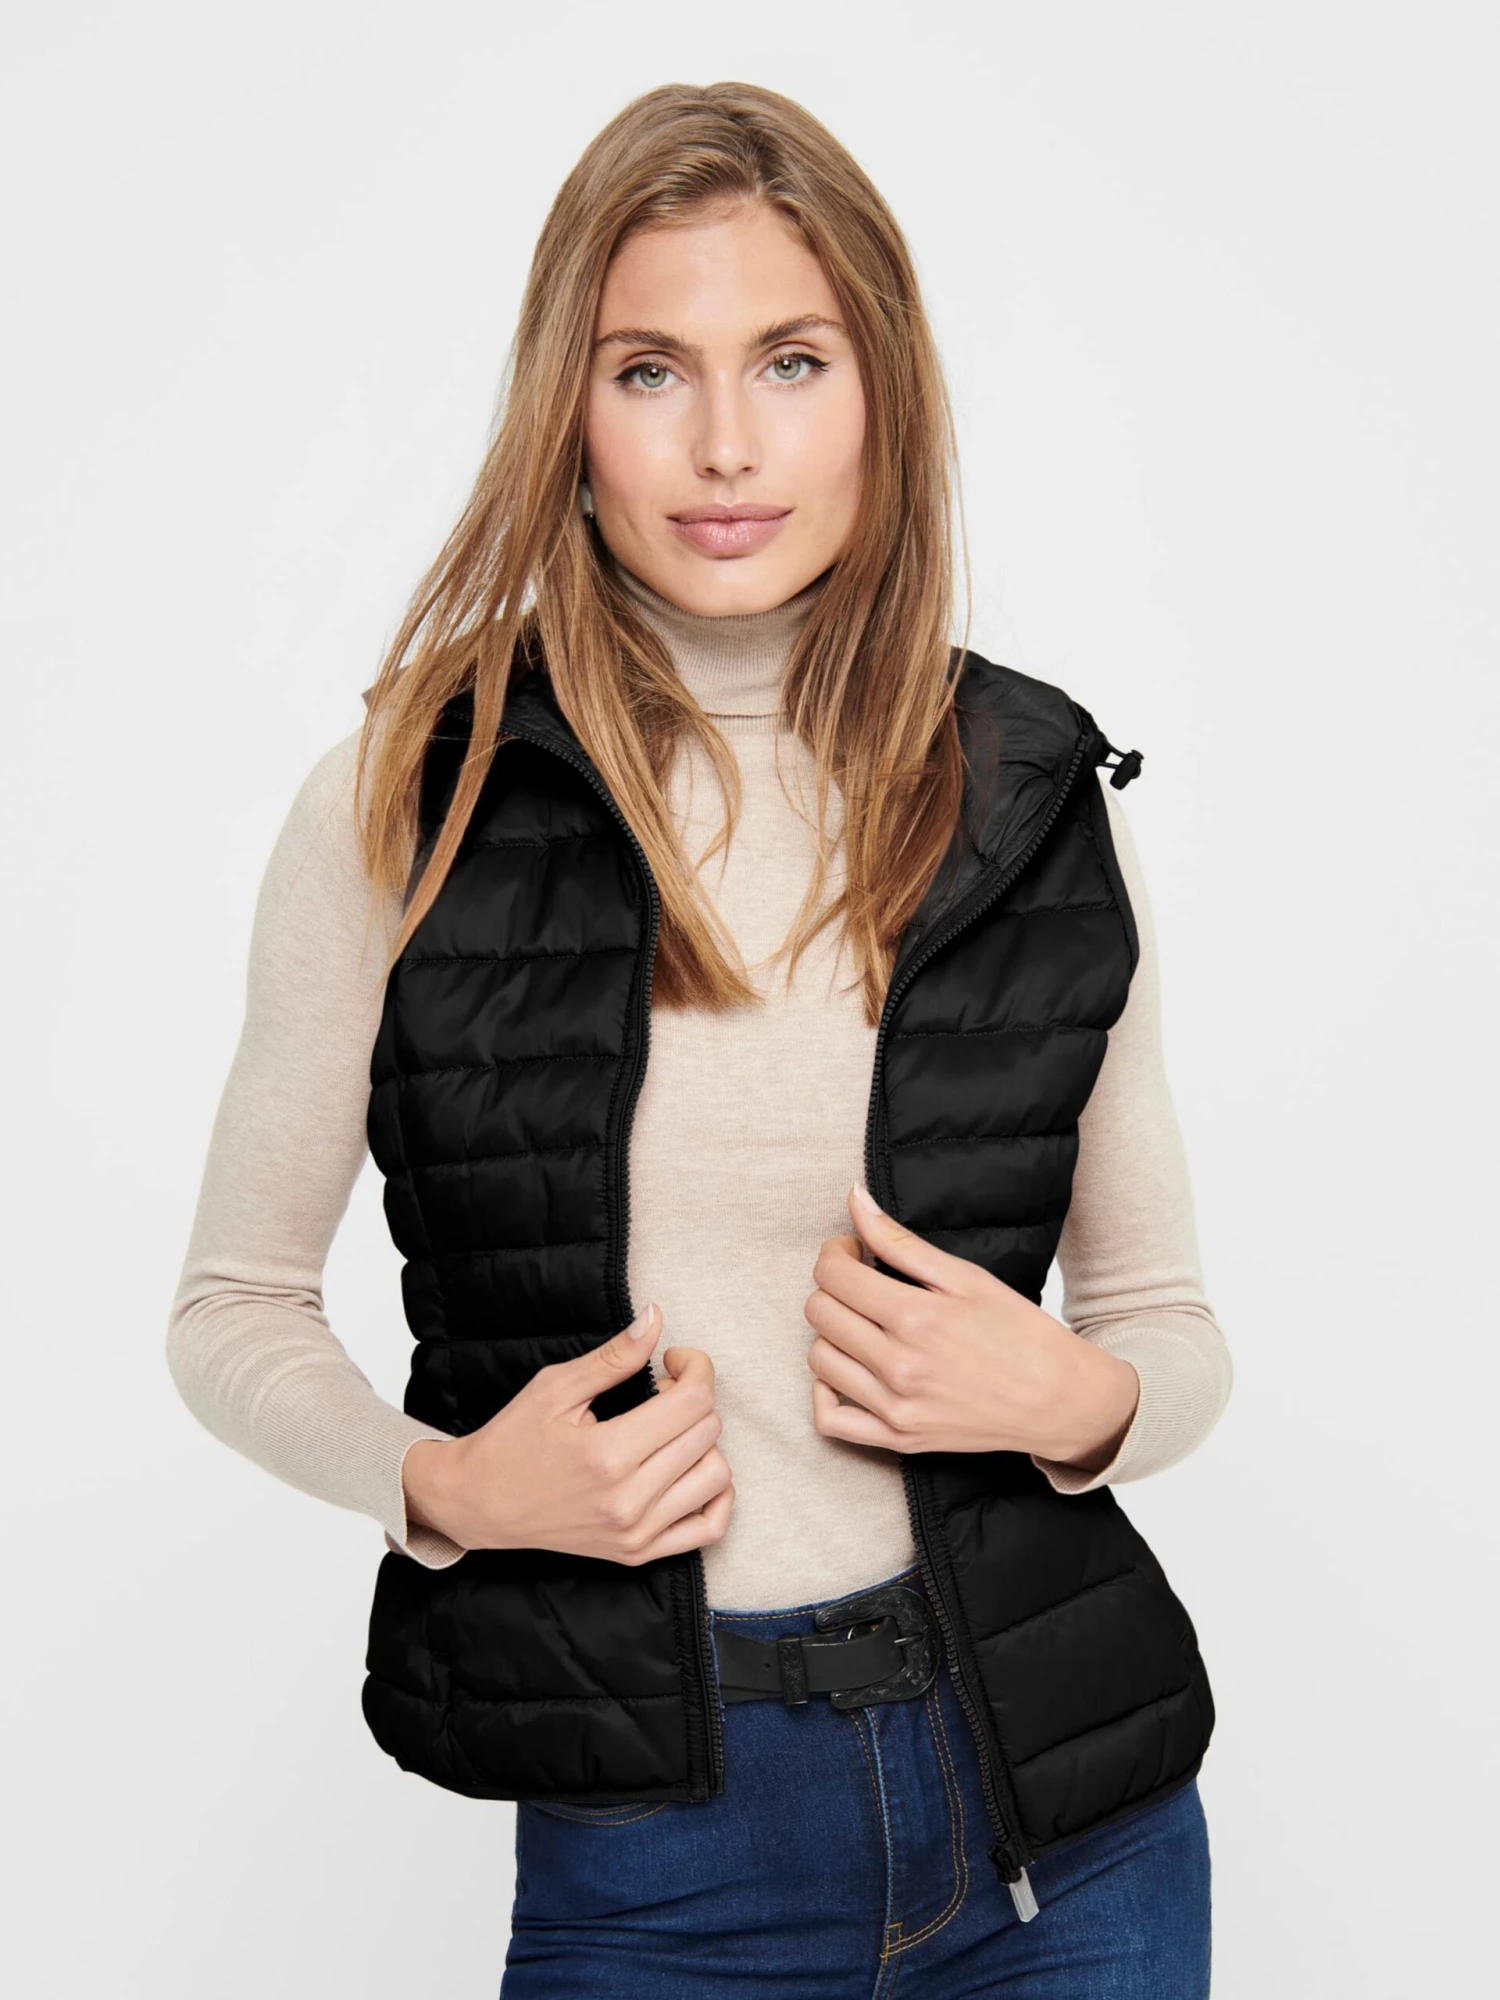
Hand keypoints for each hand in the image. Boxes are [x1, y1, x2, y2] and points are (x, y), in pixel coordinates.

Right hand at [402, 1303, 734, 1561]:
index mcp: (607, 1454)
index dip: (695, 1366)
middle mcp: (628, 1500)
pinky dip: (717, 1496)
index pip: (692, 1400)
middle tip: (661, 1389)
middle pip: (707, 1432)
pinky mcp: (638, 1553)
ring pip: (717, 1476)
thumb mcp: (556, 1387)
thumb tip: (655, 1317)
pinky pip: (710, 1529)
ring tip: (669, 1430)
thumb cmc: (513, 1441)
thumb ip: (614, 1356)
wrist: (479, 1504)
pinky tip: (692, 1469)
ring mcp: (636, 1533)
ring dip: (703, 1442)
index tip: (673, 1358)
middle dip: (694, 1397)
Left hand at [803, 1185, 1139, 1467]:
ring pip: (818, 1360)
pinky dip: (823, 1394)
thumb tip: (854, 1198)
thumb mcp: (965, 1276)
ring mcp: (896, 1408)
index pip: (832, 1275)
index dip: (835, 1252)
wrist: (1059, 1399)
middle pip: (819, 1314)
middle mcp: (899, 1366)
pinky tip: (846, 1371)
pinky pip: (829, 1420)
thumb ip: (899, 1240)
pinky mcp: (899, 1439)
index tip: (854, 1250)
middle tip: (860, 1281)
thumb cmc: (1020, 1333)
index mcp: (916, 1317)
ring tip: (862, 1322)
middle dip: (832, 1286)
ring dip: (831, 1333)